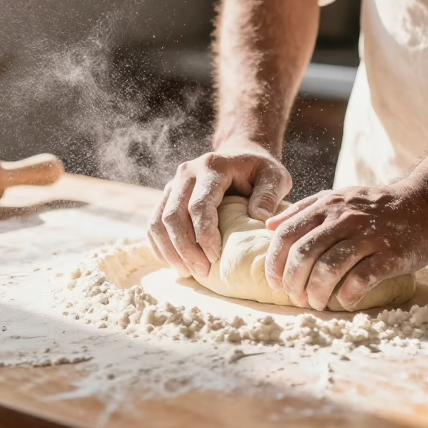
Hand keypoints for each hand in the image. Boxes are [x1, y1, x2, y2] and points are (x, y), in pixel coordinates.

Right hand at [148, 139, 291, 276]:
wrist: (241, 155)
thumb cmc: (259, 170)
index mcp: (212, 167)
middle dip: (185, 249)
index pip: (199, 205)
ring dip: (170, 251)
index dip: (204, 235)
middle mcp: (186, 172)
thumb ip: (270, 194)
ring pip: (158, 221)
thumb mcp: (275, 176)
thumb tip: (260, 219)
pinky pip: (153, 224)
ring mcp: (173, 183)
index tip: (215, 258)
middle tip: (202, 271)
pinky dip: (160, 246)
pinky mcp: (167, 196)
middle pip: (173, 216)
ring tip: (188, 272)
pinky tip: (175, 263)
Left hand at [264, 183, 427, 309]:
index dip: (275, 262)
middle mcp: (343, 219)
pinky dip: (348, 295)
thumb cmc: (376, 206)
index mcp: (327, 206)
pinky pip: (361, 279)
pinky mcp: (390, 254)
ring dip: (317, 292)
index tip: (275, 282)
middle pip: (303, 254)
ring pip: (329, 268)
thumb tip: (268, 226)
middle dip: (294, 282)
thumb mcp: (337, 198)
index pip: (287, 233)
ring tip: (317, 303)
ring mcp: (367, 236)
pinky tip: (346, 301)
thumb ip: (303, 210)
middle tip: (296, 298)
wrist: (424, 204)